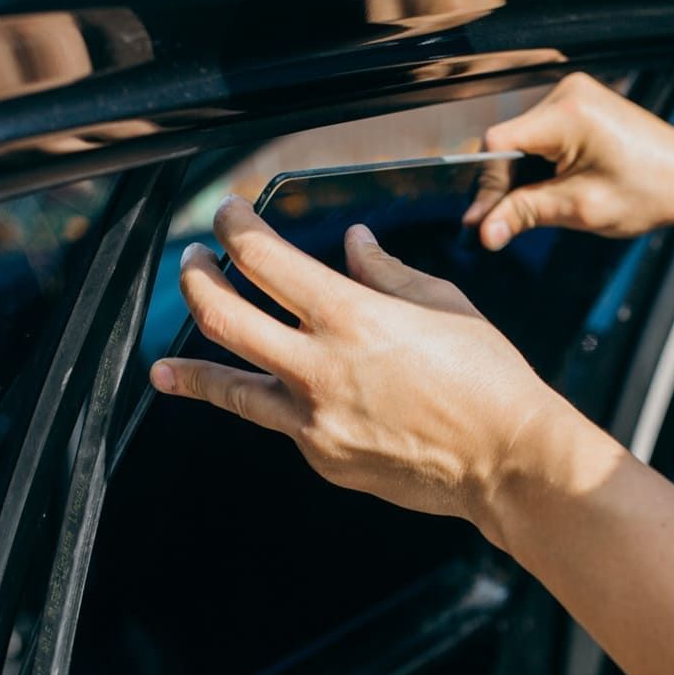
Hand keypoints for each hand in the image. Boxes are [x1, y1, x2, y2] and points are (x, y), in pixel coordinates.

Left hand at [148, 196, 584, 534]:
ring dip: (191, 369)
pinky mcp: (323, 458)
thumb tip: (354, 245)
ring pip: (229, 387)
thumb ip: (385, 272)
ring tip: (164, 367)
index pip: (264, 258)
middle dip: (196, 279)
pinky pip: (281, 424)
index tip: (228, 213)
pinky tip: (270, 402)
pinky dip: (273, 404)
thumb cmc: (489, 379)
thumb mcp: (442, 304)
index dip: (235, 227)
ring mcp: (315, 420)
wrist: (509, 461)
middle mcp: (321, 367)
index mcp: (352, 315)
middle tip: (191, 263)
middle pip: (223, 315)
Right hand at [465, 72, 673, 248]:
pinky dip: (536, 164)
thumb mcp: (580, 208)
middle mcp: (566, 94)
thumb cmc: (650, 189)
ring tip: (533, 207)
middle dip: (503, 183)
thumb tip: (484, 232)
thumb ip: (526, 213)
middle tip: (503, 224)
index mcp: (568, 114)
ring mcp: (572, 96)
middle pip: (507, 141)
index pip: (499, 142)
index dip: (487, 185)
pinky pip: (537, 135)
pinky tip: (547, 188)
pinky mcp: (577, 105)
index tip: (482, 221)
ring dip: (519, 175)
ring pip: (519, 140)